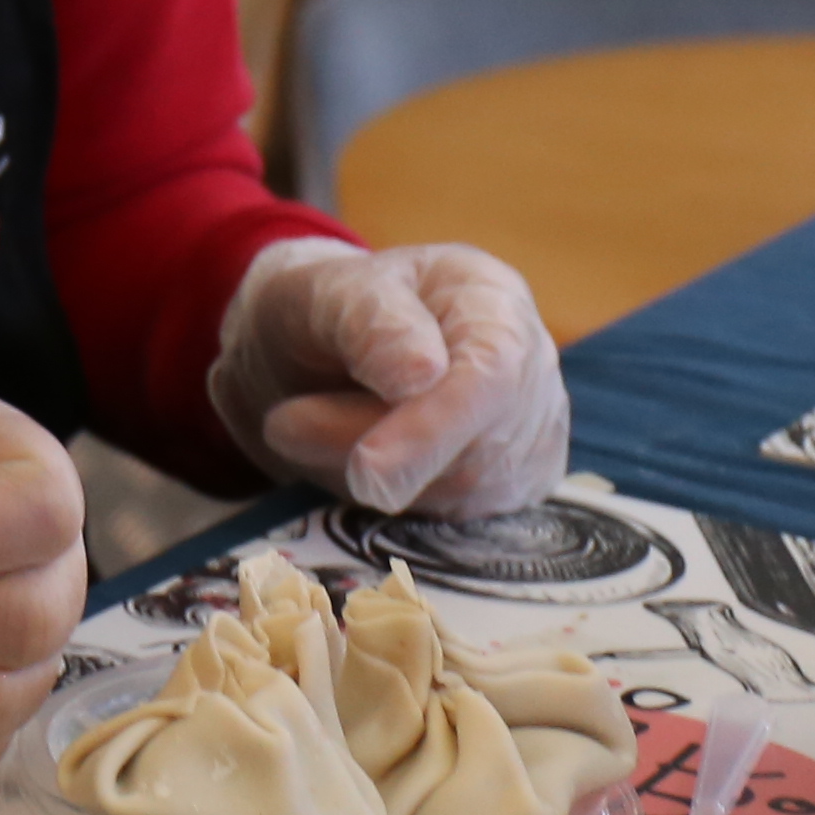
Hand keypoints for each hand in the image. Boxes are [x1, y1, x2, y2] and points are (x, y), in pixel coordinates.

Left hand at [207, 237, 569, 518]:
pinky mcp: (508, 489)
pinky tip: (348, 460)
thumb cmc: (325, 311)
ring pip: (460, 495)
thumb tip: (423, 374)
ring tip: (302, 427)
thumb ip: (369, 323)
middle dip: (371, 450)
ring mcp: (528, 435)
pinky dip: (386, 500)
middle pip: (476, 449)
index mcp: (493, 300)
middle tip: (283, 425)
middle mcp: (531, 370)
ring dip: (366, 476)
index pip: (492, 376)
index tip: (366, 467)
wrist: (317, 352)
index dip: (433, 428)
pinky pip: (452, 521)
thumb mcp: (325, 293)